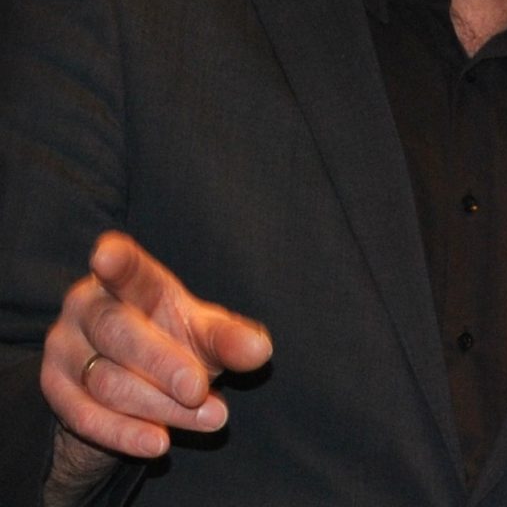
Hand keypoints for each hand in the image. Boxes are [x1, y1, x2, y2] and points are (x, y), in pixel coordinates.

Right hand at [40, 232, 272, 472]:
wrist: (133, 383)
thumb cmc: (173, 340)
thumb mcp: (204, 334)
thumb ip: (229, 339)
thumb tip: (260, 350)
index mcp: (126, 279)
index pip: (124, 266)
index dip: (116, 260)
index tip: (106, 255)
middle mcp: (87, 305)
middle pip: (119, 331)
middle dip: (163, 363)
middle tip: (200, 388)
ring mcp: (64, 345)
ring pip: (107, 381)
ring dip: (160, 405)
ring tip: (210, 417)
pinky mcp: (54, 388)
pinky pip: (86, 416)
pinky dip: (126, 433)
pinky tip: (160, 443)